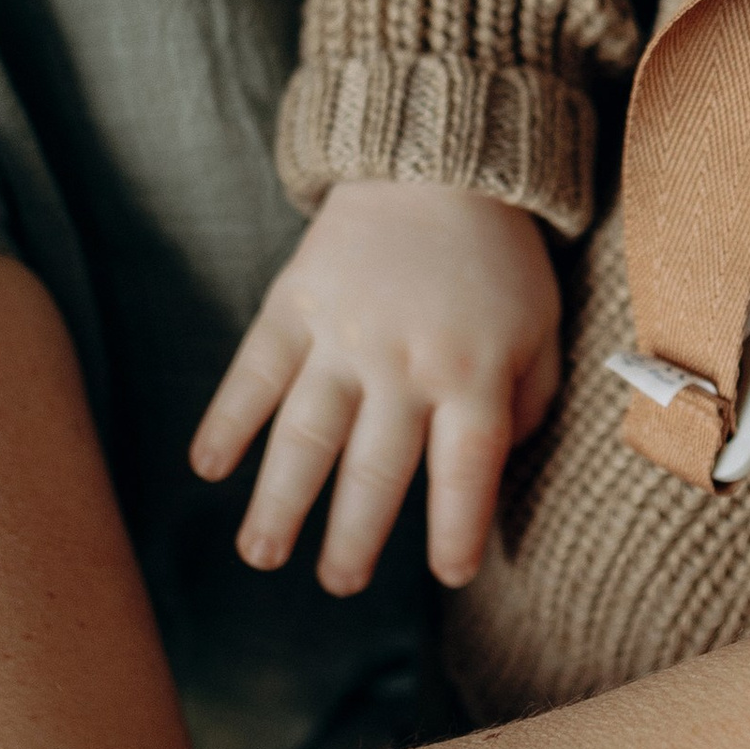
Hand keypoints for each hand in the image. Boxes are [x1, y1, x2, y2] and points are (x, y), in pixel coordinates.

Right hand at [189, 183, 561, 593]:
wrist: (439, 162)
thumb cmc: (500, 260)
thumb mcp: (541, 329)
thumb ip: (528, 404)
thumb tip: (491, 476)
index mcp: (472, 373)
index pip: (464, 472)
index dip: (457, 529)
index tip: (450, 576)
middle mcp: (404, 362)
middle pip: (374, 469)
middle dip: (354, 537)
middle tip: (338, 586)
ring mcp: (342, 334)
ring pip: (305, 433)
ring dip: (279, 500)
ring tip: (260, 555)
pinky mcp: (294, 304)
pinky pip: (255, 371)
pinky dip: (228, 419)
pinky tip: (208, 467)